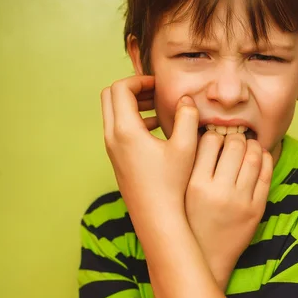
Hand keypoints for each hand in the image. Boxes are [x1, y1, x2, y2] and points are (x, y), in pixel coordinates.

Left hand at [101, 75, 198, 238]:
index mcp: (126, 131)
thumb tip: (185, 99)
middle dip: (132, 89)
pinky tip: (157, 130)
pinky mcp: (116, 160)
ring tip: (158, 108)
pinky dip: (133, 121)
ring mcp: (112, 150)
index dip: (139, 80)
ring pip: (113, 114)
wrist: (157, 217)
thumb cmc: (171, 185)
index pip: (120, 88)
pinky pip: (118, 130)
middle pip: (110, 97)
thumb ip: (187, 117)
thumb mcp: (185, 147)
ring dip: (132, 105)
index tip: (158, 84)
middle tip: (155, 92)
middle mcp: (112, 138)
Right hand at [185, 130, 273, 289]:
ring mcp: (240, 201)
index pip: (209, 140)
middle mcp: (219, 192)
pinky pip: (266, 175)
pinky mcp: (256, 210)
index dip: (213, 134)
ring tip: (248, 144)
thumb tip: (202, 133)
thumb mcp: (180, 193)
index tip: (214, 138)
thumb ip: (188, 165)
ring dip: (252, 145)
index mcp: (195, 185)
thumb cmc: (188, 222)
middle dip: (235, 136)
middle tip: (234, 138)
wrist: (206, 259)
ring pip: (253, 157)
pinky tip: (259, 157)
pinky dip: (265, 160)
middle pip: (234, 145)